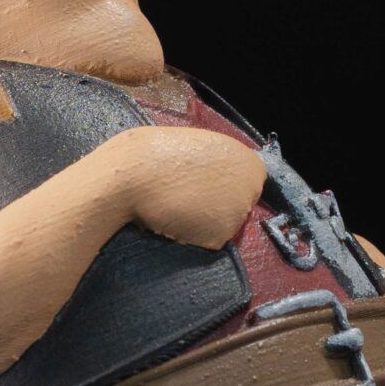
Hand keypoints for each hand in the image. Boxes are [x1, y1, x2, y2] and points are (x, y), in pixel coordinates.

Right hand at [111, 126, 266, 250]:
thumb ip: (219, 164)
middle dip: (217, 203)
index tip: (200, 180)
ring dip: (204, 219)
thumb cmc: (159, 155)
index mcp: (248, 161)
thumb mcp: (199, 146)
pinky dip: (193, 233)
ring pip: (223, 223)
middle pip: (238, 204)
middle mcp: (250, 187)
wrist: (134, 174)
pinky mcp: (221, 236)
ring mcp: (237, 213)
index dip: (221, 184)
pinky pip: (208, 239)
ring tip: (179, 202)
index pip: (246, 183)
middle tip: (189, 192)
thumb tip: (222, 178)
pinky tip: (177, 217)